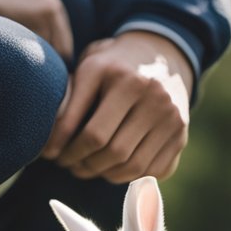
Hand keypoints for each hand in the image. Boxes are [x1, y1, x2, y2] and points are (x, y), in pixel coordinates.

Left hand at [42, 30, 193, 182]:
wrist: (162, 53)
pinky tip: (111, 167)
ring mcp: (171, 117)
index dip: (65, 150)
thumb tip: (50, 145)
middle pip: (112, 151)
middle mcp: (153, 96)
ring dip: (102, 174)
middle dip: (82, 164)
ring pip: (131, 166)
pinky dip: (128, 176)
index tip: (50, 154)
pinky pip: (151, 171)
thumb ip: (69, 99)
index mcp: (123, 77)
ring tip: (85, 167)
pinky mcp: (181, 134)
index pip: (91, 133)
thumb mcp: (88, 67)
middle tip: (67, 163)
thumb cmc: (113, 65)